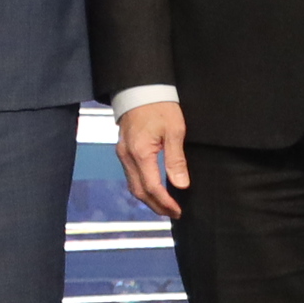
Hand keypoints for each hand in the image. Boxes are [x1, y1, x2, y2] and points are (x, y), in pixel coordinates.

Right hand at [116, 100, 190, 218]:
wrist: (140, 89)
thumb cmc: (159, 106)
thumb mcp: (174, 130)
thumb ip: (176, 159)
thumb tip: (181, 185)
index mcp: (140, 152)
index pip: (152, 187)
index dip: (165, 202)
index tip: (178, 211)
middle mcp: (127, 156)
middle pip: (139, 191)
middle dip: (156, 206)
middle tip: (173, 214)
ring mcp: (123, 153)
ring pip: (133, 185)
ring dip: (148, 199)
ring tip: (165, 206)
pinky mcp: (123, 150)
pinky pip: (130, 176)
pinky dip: (142, 187)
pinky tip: (153, 190)